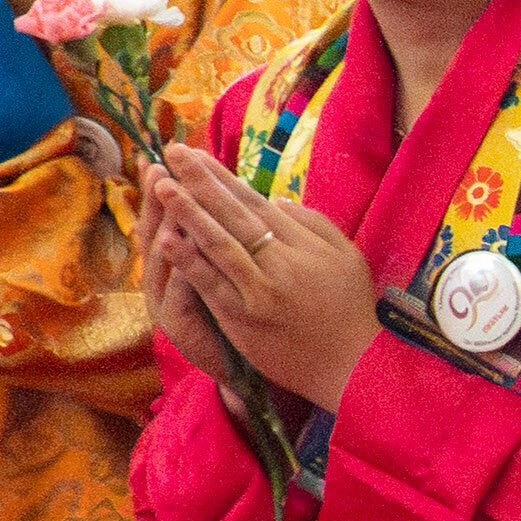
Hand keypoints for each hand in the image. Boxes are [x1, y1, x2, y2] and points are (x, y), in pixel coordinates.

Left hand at [145, 143, 378, 410]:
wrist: (358, 368)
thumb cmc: (353, 312)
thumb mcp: (347, 258)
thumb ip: (314, 223)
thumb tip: (275, 199)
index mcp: (304, 243)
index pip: (255, 202)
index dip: (223, 177)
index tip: (197, 155)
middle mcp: (281, 261)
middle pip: (235, 214)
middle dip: (201, 181)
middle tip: (174, 152)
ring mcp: (261, 290)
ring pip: (219, 243)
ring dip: (188, 213)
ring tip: (162, 185)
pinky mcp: (245, 319)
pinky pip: (212, 284)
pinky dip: (189, 261)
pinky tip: (166, 239)